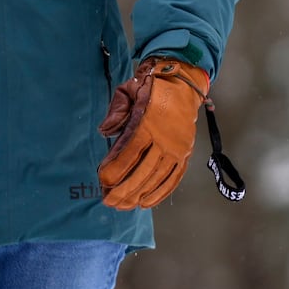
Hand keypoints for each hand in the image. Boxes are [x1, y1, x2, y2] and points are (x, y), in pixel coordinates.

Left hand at [98, 56, 209, 209]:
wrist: (184, 82)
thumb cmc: (152, 87)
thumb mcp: (128, 90)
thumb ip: (116, 111)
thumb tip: (104, 132)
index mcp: (148, 122)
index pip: (130, 151)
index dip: (115, 169)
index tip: (102, 180)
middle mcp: (165, 138)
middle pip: (143, 171)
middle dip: (124, 189)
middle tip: (109, 201)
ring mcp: (177, 148)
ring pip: (157, 178)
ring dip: (139, 195)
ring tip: (123, 206)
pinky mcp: (186, 153)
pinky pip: (174, 178)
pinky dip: (161, 193)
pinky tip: (146, 203)